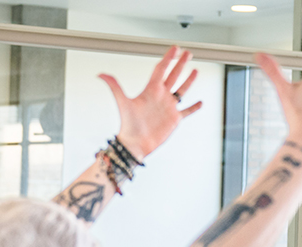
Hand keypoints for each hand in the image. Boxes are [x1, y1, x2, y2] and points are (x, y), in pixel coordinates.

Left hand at [100, 46, 202, 160]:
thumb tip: (100, 74)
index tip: (175, 48)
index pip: (161, 69)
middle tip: (188, 53)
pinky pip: (187, 111)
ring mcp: (168, 108)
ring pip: (181, 91)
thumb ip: (114, 86)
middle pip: (173, 76)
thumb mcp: (122, 103)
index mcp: (151, 90)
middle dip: (181, 64)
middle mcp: (161, 97)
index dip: (168, 58)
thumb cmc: (128, 125)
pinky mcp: (174, 120)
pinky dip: (194, 107)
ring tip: (195, 71)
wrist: (135, 143)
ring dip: (188, 81)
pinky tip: (200, 102)